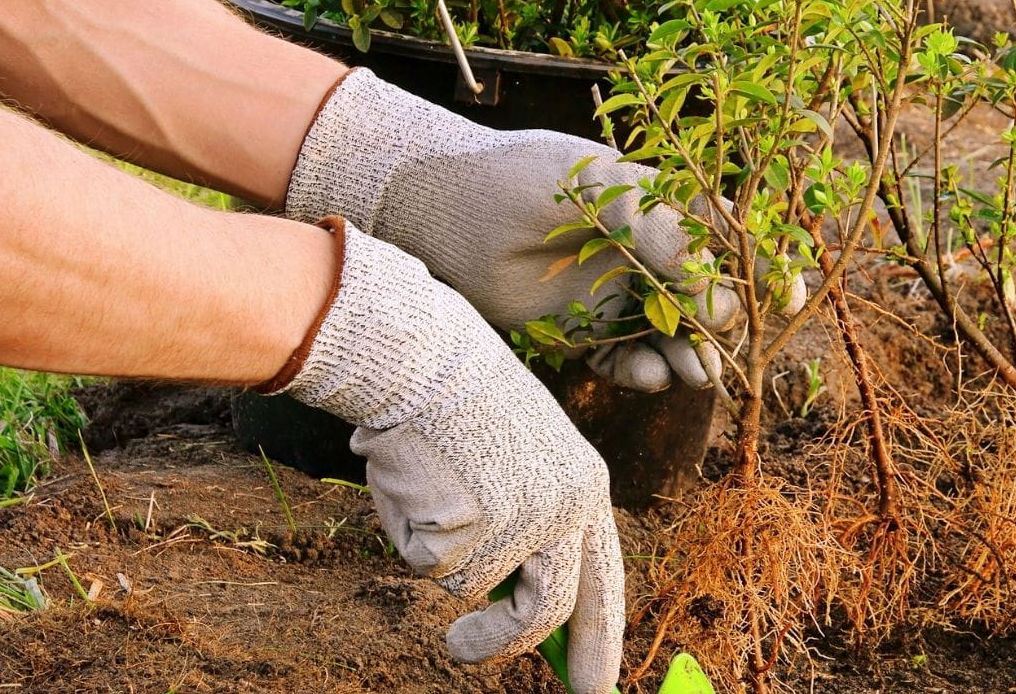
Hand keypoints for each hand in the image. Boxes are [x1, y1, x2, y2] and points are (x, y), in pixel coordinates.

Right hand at [262, 218, 622, 692]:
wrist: (423, 355)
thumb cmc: (461, 405)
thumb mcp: (521, 461)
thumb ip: (532, 527)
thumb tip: (519, 608)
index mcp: (588, 490)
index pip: (604, 583)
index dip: (600, 641)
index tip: (597, 688)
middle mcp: (567, 510)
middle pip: (549, 613)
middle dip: (505, 647)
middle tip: (462, 654)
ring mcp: (522, 521)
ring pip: (472, 588)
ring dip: (440, 559)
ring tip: (427, 498)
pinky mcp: (474, 526)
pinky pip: (430, 564)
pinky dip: (411, 534)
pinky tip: (415, 481)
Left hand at [284, 68, 766, 391]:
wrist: (420, 211)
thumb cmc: (504, 183)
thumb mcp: (588, 193)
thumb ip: (656, 232)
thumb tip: (719, 288)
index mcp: (652, 202)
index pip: (726, 234)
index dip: (762, 266)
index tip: (786, 296)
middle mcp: (640, 249)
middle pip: (709, 295)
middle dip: (726, 326)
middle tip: (722, 350)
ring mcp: (611, 291)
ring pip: (673, 334)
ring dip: (691, 355)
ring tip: (689, 371)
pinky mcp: (580, 330)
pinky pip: (628, 359)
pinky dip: (644, 371)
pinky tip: (646, 375)